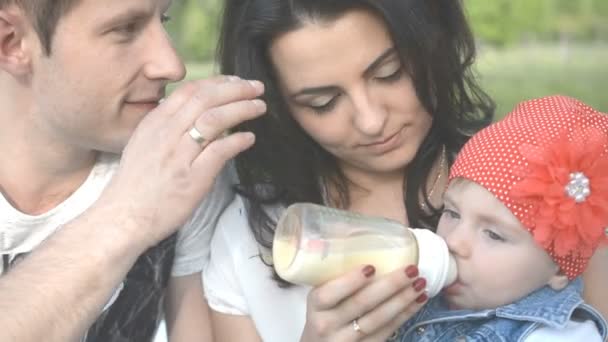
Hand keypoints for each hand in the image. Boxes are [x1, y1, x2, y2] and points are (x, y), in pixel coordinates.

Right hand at [95, 76, 265, 247]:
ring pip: (215, 119)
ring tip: (259, 107)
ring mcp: (179, 155)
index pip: (190, 91)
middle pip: (206, 99)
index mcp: (155, 123)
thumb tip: (198, 115)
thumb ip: (168, 127)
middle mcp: (166, 133)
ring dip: (242, 109)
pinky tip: (249, 138)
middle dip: (236, 89)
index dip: (217, 82)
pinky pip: (220, 150)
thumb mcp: (144, 145)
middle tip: (256, 87)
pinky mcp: (193, 177)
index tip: (235, 81)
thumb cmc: (136, 186)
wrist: (123, 218)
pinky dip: (238, 140)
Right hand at [300, 265, 427, 341]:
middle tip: (411, 269)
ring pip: (378, 320)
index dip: (350, 281)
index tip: (371, 267)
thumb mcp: (320, 295)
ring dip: (402, 300)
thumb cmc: (324, 312)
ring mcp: (346, 340)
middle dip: (389, 285)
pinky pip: (387, 332)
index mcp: (316, 305)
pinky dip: (404, 315)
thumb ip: (336, 275)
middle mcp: (327, 324)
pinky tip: (418, 301)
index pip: (330, 293)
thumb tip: (362, 236)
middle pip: (361, 304)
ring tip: (420, 283)